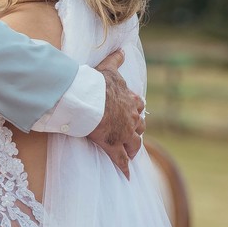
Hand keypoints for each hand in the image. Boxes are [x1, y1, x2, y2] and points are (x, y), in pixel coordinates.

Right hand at [87, 50, 145, 178]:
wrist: (88, 100)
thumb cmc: (96, 84)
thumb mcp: (108, 69)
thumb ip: (116, 60)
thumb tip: (122, 49)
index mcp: (129, 100)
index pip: (137, 106)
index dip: (134, 111)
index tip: (133, 113)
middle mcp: (131, 117)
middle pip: (139, 127)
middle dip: (137, 132)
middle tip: (133, 136)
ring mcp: (124, 133)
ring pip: (134, 144)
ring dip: (133, 150)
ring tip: (131, 154)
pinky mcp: (113, 146)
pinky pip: (121, 160)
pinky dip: (125, 169)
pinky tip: (127, 176)